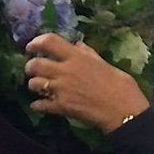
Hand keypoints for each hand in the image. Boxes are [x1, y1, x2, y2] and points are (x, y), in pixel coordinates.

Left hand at [24, 33, 149, 132]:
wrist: (123, 111)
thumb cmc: (121, 86)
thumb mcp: (105, 64)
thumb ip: (89, 54)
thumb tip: (78, 46)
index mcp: (76, 58)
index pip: (50, 42)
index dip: (36, 42)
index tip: (31, 46)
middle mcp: (65, 71)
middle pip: (35, 64)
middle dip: (30, 66)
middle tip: (33, 69)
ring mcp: (61, 90)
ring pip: (34, 84)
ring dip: (34, 85)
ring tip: (39, 87)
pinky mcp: (61, 107)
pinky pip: (40, 105)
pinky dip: (38, 105)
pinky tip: (40, 105)